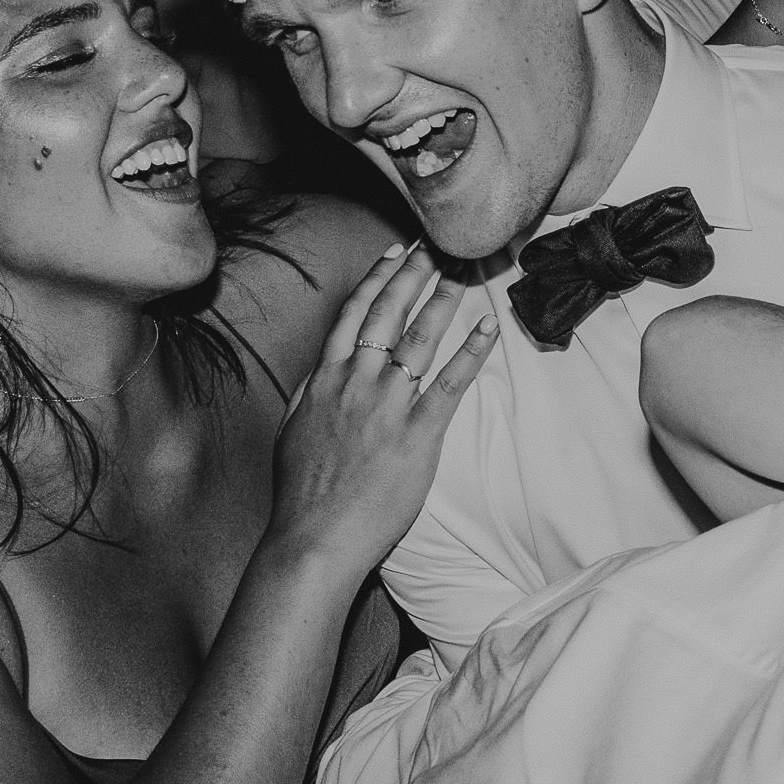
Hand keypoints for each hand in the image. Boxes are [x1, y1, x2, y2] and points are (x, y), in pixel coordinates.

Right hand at [270, 244, 497, 556]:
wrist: (313, 538)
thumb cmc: (302, 492)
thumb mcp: (295, 428)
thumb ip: (314, 392)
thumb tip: (326, 366)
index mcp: (325, 380)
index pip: (354, 314)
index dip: (377, 278)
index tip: (396, 253)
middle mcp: (356, 384)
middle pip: (388, 314)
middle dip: (414, 273)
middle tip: (438, 245)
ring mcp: (387, 408)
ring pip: (419, 340)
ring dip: (443, 300)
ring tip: (463, 272)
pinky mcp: (417, 436)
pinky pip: (449, 385)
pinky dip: (471, 352)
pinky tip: (488, 327)